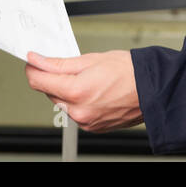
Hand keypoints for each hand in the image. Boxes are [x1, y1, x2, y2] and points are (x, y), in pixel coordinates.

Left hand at [25, 50, 142, 131]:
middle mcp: (78, 111)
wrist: (153, 90)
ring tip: (88, 79)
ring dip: (67, 91)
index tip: (33, 61)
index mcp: (76, 91)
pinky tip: (94, 91)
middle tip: (70, 67)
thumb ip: (59, 63)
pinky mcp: (93, 127)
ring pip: (63, 103)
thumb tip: (38, 61)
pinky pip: (76, 112)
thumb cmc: (129, 72)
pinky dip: (79, 102)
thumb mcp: (91, 59)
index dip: (33, 68)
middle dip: (53, 79)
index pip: (38, 82)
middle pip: (50, 92)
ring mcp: (86, 121)